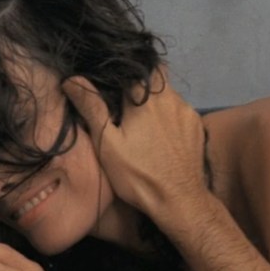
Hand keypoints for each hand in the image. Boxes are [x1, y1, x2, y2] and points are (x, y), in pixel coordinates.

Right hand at [62, 66, 212, 236]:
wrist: (180, 202)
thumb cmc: (138, 174)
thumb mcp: (107, 143)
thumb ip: (92, 108)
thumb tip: (72, 79)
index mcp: (145, 98)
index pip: (134, 69)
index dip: (122, 74)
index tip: (111, 86)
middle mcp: (170, 98)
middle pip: (154, 77)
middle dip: (140, 86)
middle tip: (125, 105)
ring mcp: (187, 112)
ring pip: (169, 94)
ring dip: (155, 102)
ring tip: (143, 122)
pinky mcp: (197, 127)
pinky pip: (181, 111)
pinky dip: (170, 116)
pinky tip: (162, 135)